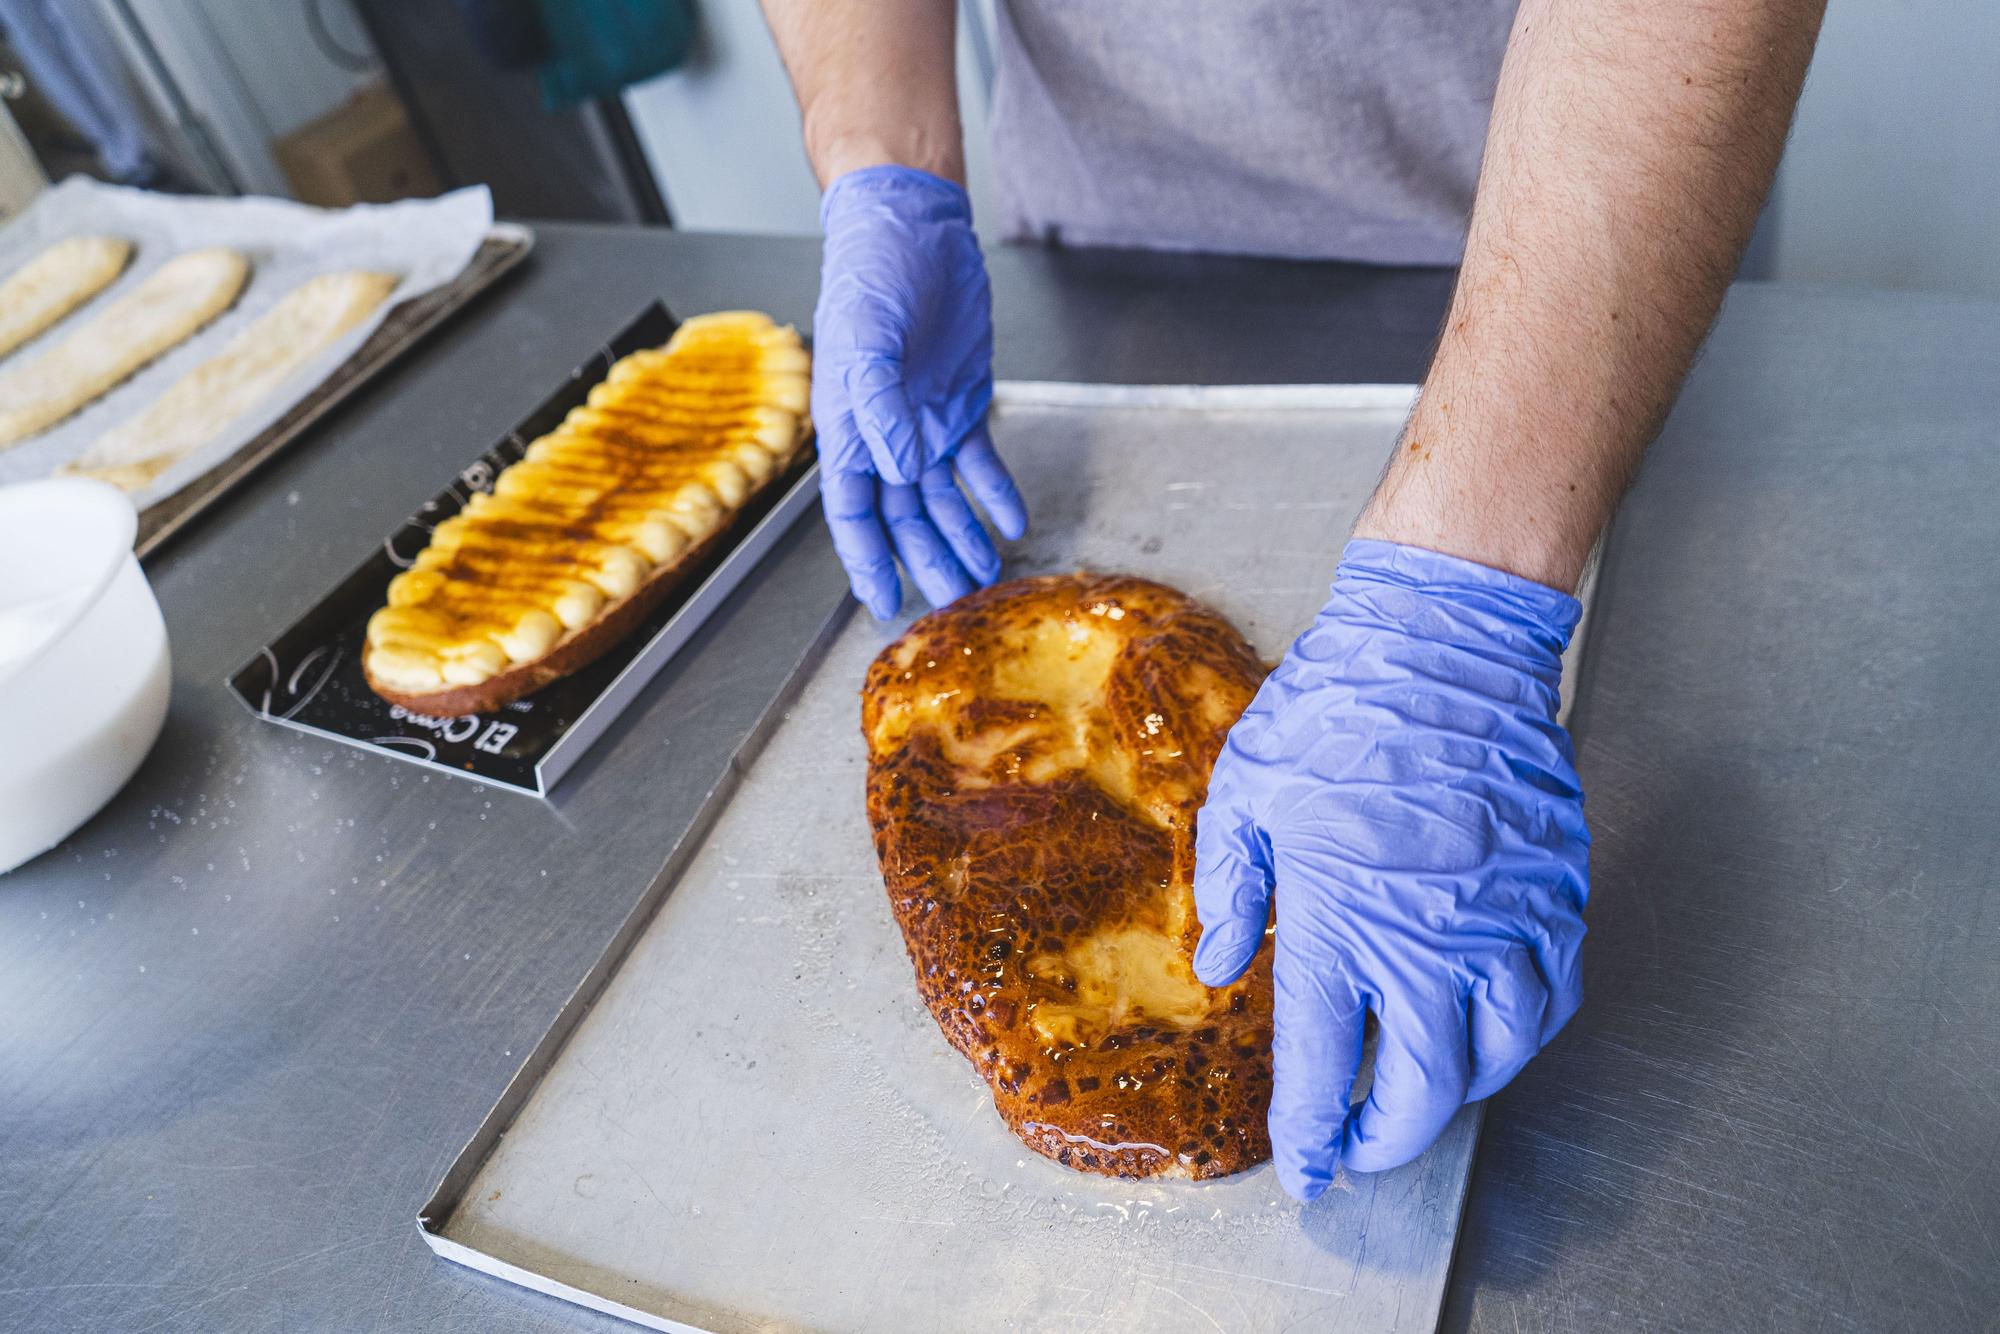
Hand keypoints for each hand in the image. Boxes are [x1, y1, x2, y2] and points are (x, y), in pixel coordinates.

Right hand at [812, 165, 1027, 618]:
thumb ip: (878, 403)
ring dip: (962, 537)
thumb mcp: (867, 334)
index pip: (853, 508)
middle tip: (952, 603)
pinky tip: (1014, 521)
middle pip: (904, 515)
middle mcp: (884, 432)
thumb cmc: (872, 272)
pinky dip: (996, 493)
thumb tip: (900, 466)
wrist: (913, 224)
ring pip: (943, 498)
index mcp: (847, 424)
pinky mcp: (963, 402)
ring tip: (984, 576)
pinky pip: (980, 462)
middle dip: (925, 560)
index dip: (867, 557)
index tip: (881, 600)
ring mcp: (924, 419)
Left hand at [1192, 539, 1588, 1198]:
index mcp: (1337, 918)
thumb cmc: (1340, 706)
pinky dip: (1523, 1038)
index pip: (1322, 1066)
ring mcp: (1502, 921)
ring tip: (1420, 1096)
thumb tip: (1218, 964)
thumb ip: (1226, 888)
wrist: (1445, 641)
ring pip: (1496, 1059)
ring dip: (1454, 1096)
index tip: (1304, 1165)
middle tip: (1358, 1150)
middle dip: (1384, 1142)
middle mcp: (1427, 938)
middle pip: (1418, 1091)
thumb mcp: (1245, 790)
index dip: (1309, 1133)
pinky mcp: (1555, 895)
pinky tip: (1492, 1033)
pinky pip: (1552, 999)